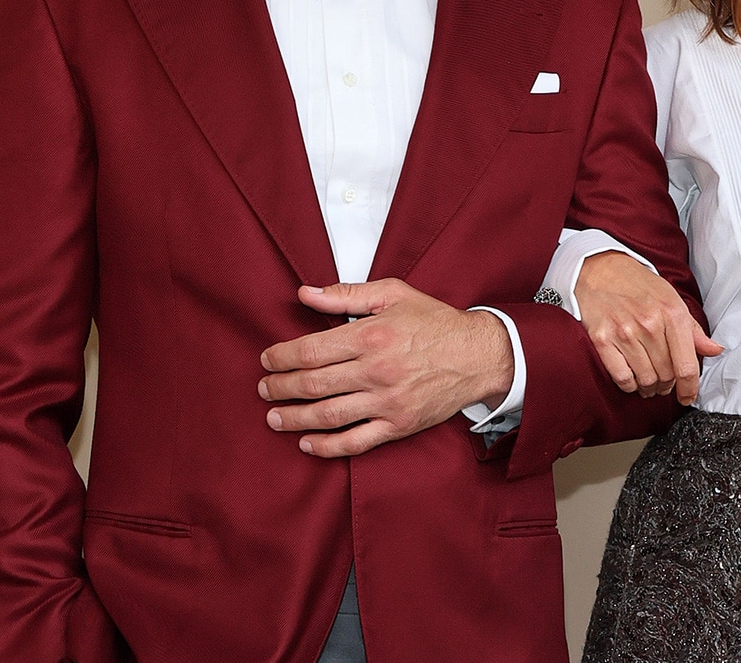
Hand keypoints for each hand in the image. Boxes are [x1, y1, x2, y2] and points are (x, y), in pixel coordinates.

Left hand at [259, 279, 513, 456]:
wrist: (477, 355)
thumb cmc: (434, 321)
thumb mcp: (393, 293)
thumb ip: (347, 294)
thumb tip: (305, 293)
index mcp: (371, 335)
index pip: (311, 350)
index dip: (281, 356)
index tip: (267, 359)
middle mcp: (376, 370)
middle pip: (313, 384)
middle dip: (280, 388)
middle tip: (263, 389)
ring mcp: (387, 401)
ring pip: (328, 415)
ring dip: (294, 419)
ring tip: (274, 417)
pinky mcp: (398, 425)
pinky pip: (356, 442)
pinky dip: (327, 446)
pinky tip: (307, 443)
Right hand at [574, 251, 721, 404]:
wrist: (600, 269)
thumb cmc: (638, 285)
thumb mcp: (672, 299)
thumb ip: (694, 329)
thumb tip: (715, 350)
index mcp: (672, 313)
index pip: (687, 366)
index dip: (690, 389)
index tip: (687, 396)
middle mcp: (649, 324)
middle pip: (666, 376)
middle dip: (668, 385)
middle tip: (665, 381)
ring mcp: (624, 332)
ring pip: (645, 380)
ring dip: (649, 387)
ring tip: (649, 381)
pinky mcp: (602, 340)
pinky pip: (622, 378)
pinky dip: (629, 384)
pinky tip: (632, 377)